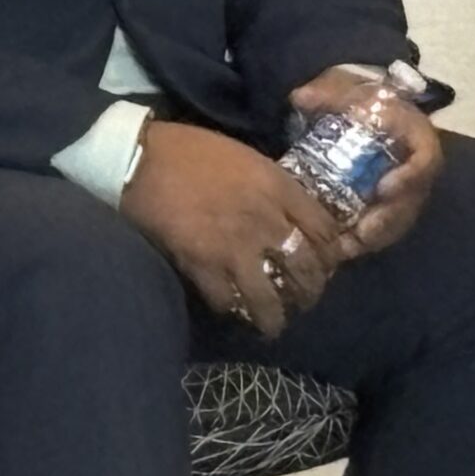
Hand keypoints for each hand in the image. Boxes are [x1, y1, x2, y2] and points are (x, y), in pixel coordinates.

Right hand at [118, 122, 344, 336]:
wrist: (143, 159)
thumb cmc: (194, 151)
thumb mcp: (250, 159)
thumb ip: (276, 188)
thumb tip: (292, 214)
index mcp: (279, 188)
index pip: (325, 230)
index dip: (331, 254)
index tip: (327, 264)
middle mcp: (266, 221)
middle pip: (305, 269)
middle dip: (311, 291)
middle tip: (305, 300)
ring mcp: (235, 247)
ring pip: (269, 298)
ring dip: (275, 317)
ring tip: (274, 324)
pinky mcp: (202, 265)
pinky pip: (227, 301)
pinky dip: (232, 309)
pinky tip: (233, 309)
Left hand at [292, 66, 444, 257]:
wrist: (355, 110)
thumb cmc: (356, 97)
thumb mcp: (343, 85)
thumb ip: (327, 90)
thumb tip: (301, 98)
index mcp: (414, 133)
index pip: (427, 157)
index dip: (411, 177)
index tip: (383, 189)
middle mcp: (415, 166)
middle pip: (413, 200)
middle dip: (388, 218)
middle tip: (362, 231)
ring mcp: (404, 190)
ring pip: (399, 220)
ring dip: (375, 235)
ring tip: (347, 246)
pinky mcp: (388, 206)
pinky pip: (384, 230)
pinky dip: (363, 240)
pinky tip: (340, 248)